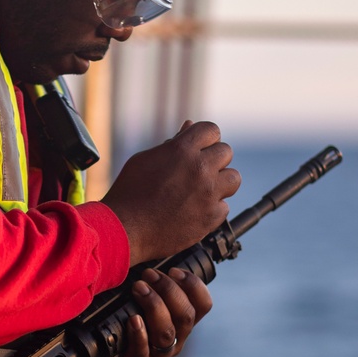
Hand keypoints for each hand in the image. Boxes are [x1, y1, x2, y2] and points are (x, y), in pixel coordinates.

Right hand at [102, 120, 240, 264]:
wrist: (124, 229)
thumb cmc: (129, 193)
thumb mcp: (145, 159)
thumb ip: (172, 144)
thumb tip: (189, 127)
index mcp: (183, 149)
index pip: (211, 130)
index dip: (205, 139)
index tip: (200, 148)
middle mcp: (200, 168)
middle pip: (226, 152)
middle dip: (213, 159)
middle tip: (198, 171)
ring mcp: (208, 194)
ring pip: (234, 178)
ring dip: (220, 182)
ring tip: (203, 190)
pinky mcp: (210, 217)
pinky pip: (225, 207)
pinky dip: (212, 209)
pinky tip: (195, 211)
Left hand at [107, 267, 211, 356]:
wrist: (97, 346)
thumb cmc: (120, 311)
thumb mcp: (138, 288)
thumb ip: (152, 272)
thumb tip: (158, 237)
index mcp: (182, 319)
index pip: (203, 305)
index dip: (193, 285)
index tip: (173, 270)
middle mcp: (175, 338)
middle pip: (186, 316)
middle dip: (168, 291)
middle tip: (147, 276)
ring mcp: (159, 355)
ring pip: (168, 333)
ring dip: (154, 306)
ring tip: (137, 289)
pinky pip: (144, 355)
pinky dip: (139, 335)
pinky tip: (132, 320)